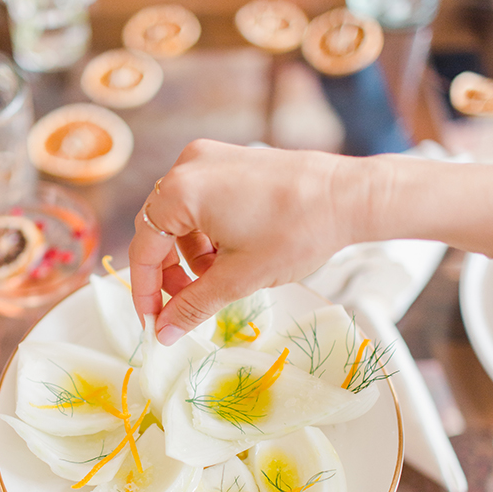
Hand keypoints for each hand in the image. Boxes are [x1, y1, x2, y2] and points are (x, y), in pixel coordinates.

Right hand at [129, 139, 373, 342]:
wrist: (349, 197)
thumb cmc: (297, 231)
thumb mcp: (238, 278)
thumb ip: (192, 305)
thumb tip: (163, 332)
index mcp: (180, 191)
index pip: (143, 249)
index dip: (145, 291)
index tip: (153, 321)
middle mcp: (187, 166)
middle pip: (157, 230)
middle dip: (168, 274)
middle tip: (183, 306)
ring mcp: (210, 159)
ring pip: (180, 219)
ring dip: (189, 256)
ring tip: (218, 279)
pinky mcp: (231, 161)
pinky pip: (201, 202)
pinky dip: (206, 233)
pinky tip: (231, 254)